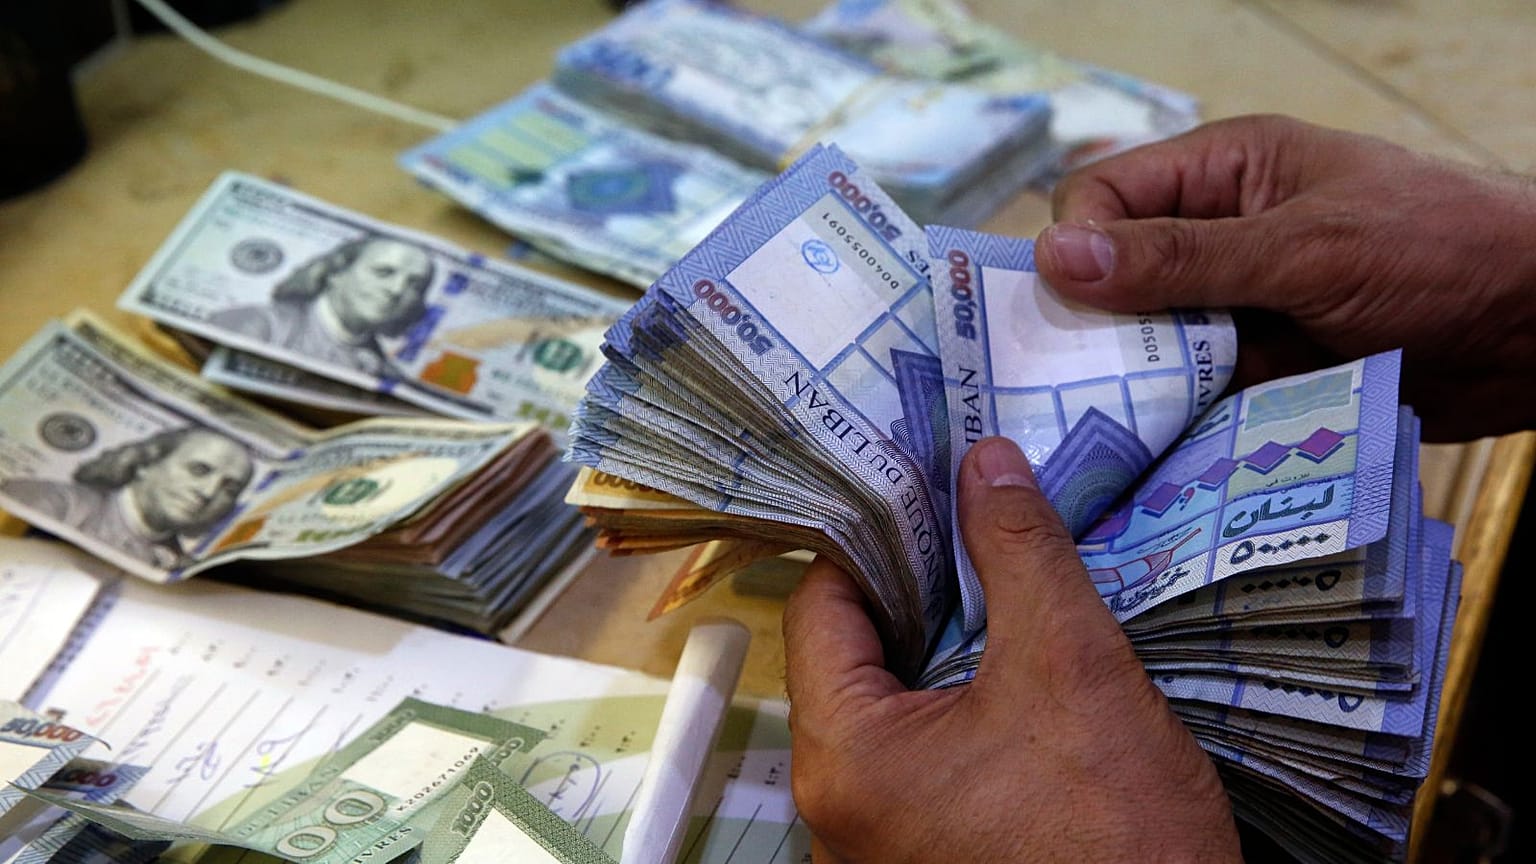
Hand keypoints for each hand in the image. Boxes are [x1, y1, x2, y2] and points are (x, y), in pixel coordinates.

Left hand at [782, 437, 1240, 862]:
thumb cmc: (1118, 837)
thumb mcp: (1071, 664)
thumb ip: (1019, 551)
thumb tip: (986, 464)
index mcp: (843, 758)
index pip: (822, 606)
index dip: (878, 538)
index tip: (933, 495)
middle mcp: (836, 811)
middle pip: (854, 658)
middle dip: (921, 591)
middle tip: (980, 533)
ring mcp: (877, 845)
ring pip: (894, 710)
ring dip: (947, 651)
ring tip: (1010, 595)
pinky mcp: (926, 860)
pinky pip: (924, 763)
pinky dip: (962, 711)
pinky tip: (1021, 679)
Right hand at [1034, 114, 1535, 440]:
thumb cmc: (1437, 251)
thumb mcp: (1302, 247)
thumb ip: (1180, 258)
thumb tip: (1056, 255)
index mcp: (1223, 173)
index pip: (1103, 197)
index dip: (1075, 248)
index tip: (1065, 311)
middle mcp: (1218, 237)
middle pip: (1113, 279)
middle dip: (1093, 327)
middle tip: (1076, 384)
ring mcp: (1238, 308)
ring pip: (1147, 345)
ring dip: (1135, 383)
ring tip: (1116, 427)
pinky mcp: (1259, 371)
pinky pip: (1192, 395)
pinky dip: (1176, 421)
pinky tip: (1160, 449)